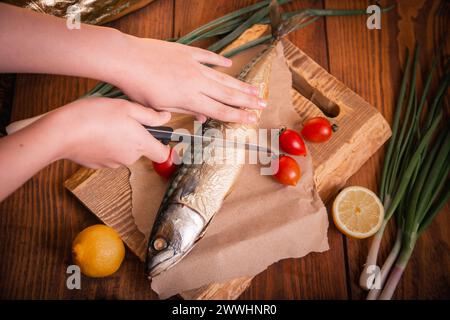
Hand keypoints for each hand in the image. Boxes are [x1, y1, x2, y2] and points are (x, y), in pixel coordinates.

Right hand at [47, 97, 170, 167]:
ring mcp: (114, 163)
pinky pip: (110, 154)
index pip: (163, 154)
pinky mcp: (99, 165)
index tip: (157, 134)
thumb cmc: (94, 116)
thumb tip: (166, 118)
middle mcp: (130, 158)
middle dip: (136, 135)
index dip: (163, 144)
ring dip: (120, 139)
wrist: (62, 133)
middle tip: (122, 119)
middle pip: (142, 149)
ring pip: (125, 151)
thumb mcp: (126, 107)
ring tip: (105, 124)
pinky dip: (106, 145)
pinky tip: (95, 133)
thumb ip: (149, 115)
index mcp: (140, 144)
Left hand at [110, 37, 266, 123]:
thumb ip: (184, 111)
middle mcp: (196, 81)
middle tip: (264, 104)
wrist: (127, 59)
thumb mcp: (160, 107)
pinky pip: (208, 57)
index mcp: (190, 98)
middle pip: (227, 94)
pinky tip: (230, 65)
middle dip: (248, 101)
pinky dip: (219, 61)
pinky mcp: (186, 52)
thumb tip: (202, 117)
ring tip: (255, 89)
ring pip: (222, 77)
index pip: (220, 110)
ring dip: (240, 84)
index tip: (253, 119)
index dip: (238, 116)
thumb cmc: (139, 87)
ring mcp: (193, 65)